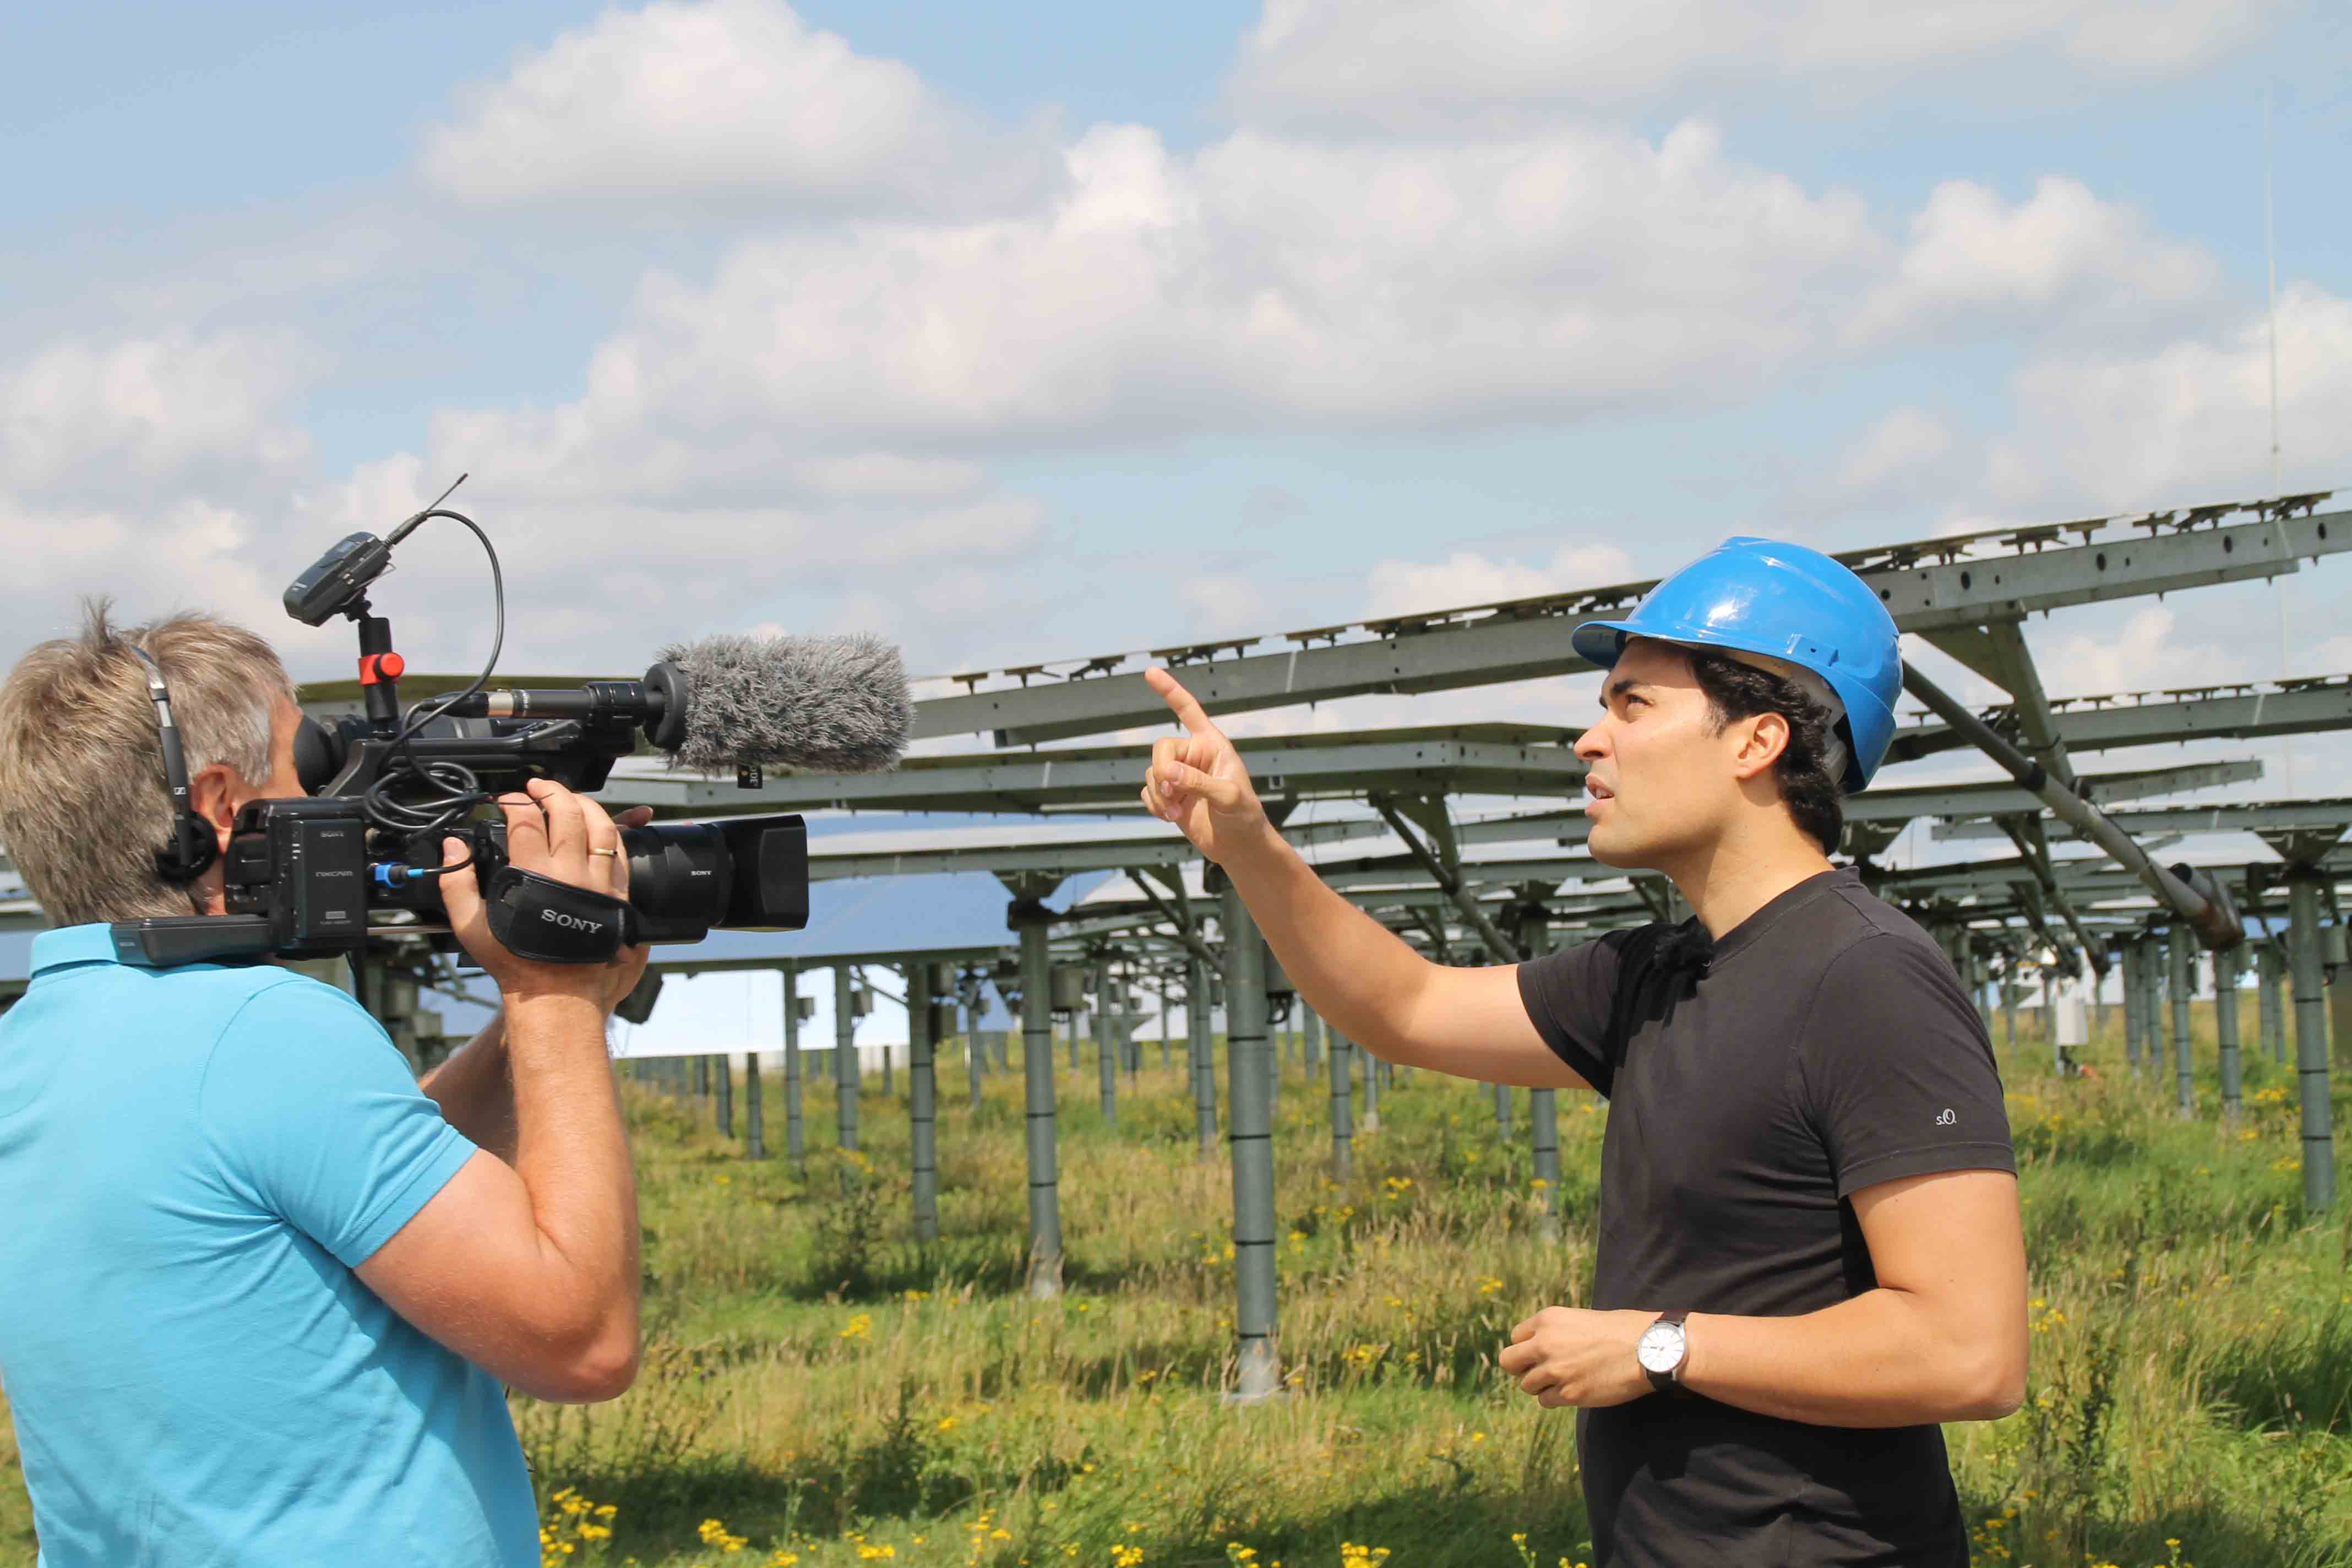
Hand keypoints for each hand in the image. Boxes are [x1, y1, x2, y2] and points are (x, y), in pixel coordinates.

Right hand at [440, 779, 648, 1007]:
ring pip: (601, 826)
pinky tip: (596, 825)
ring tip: (568, 798)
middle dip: (550, 790)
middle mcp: (570, 874)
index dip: (514, 801)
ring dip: (585, 804)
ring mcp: (598, 883)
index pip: (526, 820)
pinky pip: (619, 852)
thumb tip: (452, 848)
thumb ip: (455, 883)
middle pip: (567, 812)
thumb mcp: (470, 926)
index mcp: (533, 876)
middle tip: (537, 787)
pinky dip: (609, 831)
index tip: (506, 800)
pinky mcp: (617, 895)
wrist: (556, 993)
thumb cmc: (514, 962)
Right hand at [1139, 668, 1268, 864]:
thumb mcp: (1228, 796)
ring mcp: (1179, 776)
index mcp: (1212, 744)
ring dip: (1159, 795)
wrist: (1238, 846)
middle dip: (1161, 772)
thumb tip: (1168, 773)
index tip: (1149, 672)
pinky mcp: (1169, 796)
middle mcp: (1193, 755)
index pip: (1187, 711)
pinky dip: (1154, 805)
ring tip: (1175, 813)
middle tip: (1172, 795)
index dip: (1169, 691)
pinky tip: (1170, 817)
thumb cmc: (1244, 816)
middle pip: (1160, 748)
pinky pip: (1147, 792)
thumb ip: (1199, 782)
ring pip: (1151, 773)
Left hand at [1497, 1306, 1657, 1409]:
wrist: (1648, 1350)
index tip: (1539, 1353)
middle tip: (1539, 1371)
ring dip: (1540, 1386)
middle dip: (1521, 1368)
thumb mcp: (1582, 1319)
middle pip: (1508, 1362)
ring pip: (1526, 1385)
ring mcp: (1555, 1370)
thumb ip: (1557, 1332)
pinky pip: (1545, 1401)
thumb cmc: (1622, 1330)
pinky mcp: (1568, 1394)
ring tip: (1562, 1381)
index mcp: (1548, 1320)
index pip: (1515, 1337)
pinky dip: (1554, 1399)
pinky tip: (1572, 1391)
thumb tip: (1541, 1347)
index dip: (1526, 1347)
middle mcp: (1545, 1343)